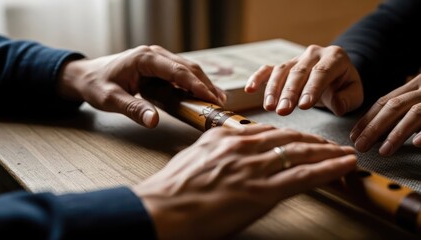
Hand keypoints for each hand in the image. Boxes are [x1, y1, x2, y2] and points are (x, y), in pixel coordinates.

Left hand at [58, 45, 225, 127]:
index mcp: (144, 58)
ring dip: (202, 84)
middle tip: (220, 102)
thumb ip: (133, 109)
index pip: (177, 71)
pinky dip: (192, 85)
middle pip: (187, 68)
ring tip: (217, 100)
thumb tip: (155, 121)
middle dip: (206, 84)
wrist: (85, 76)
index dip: (196, 84)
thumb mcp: (111, 99)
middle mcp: (154, 55)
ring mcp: (157, 60)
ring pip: (187, 70)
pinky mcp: (158, 67)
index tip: (211, 97)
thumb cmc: (96, 84)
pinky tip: (202, 96)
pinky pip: (180, 74)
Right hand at [134, 125, 356, 238]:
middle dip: (313, 141)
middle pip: (288, 137)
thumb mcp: (193, 159)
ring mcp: (253, 167)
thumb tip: (229, 154)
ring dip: (327, 153)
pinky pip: (303, 176)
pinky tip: (343, 166)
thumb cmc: (171, 190)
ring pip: (301, 153)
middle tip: (330, 145)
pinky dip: (328, 169)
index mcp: (224, 138)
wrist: (161, 210)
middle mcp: (242, 146)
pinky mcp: (262, 191)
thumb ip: (215, 152)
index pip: (267, 131)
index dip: (289, 135)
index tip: (301, 139)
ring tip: (343, 154)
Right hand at [245, 45, 362, 115]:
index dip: (312, 89)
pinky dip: (258, 78)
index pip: (321, 73)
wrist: (336, 76)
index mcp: (335, 58)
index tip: (304, 106)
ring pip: (281, 71)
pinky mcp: (283, 65)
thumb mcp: (354, 94)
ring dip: (273, 90)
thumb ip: (347, 100)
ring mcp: (296, 58)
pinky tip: (249, 89)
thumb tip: (336, 105)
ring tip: (269, 107)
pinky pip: (268, 69)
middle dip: (289, 93)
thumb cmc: (344, 87)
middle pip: (298, 72)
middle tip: (283, 111)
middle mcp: (313, 54)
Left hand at [351, 74, 420, 155]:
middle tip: (359, 146)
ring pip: (416, 113)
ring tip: (383, 151)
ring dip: (397, 133)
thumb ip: (406, 104)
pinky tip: (418, 144)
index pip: (385, 101)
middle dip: (374, 127)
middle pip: (394, 107)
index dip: (367, 118)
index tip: (353, 135)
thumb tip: (380, 126)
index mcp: (416, 85)